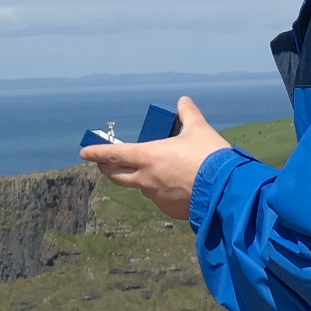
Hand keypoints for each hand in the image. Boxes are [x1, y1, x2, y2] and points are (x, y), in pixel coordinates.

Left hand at [79, 96, 230, 219]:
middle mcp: (146, 179)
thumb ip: (188, 114)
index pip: (113, 154)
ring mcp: (156, 197)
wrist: (226, 190)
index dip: (97, 152)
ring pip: (141, 186)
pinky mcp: (170, 210)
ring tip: (158, 170)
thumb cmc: (210, 157)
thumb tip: (183, 101)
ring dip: (142, 178)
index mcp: (148, 157)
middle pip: (117, 175)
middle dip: (107, 169)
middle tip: (104, 165)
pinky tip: (178, 185)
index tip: (84, 152)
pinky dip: (163, 190)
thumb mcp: (199, 130)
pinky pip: (161, 198)